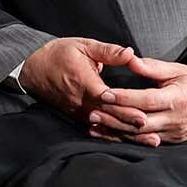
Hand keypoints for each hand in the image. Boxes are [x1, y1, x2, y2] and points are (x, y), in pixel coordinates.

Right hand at [17, 36, 140, 130]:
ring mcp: (79, 112)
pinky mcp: (78, 116)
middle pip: (109, 117)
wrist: (34, 68)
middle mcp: (81, 102)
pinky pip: (98, 129)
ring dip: (127, 134)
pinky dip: (115, 135)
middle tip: (153, 133)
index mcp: (84, 83)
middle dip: (131, 125)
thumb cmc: (59, 54)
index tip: (143, 114)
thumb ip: (108, 51)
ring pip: (106, 127)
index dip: (124, 108)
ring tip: (148, 140)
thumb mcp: (83, 46)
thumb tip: (130, 53)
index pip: (107, 100)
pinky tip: (130, 140)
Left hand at [87, 56, 186, 146]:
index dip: (124, 97)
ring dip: (116, 131)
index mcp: (176, 99)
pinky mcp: (172, 141)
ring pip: (140, 136)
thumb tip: (130, 60)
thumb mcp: (178, 70)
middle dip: (114, 118)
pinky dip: (126, 139)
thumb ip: (153, 67)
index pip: (145, 100)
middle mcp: (174, 120)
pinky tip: (109, 135)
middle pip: (139, 122)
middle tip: (92, 112)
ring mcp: (173, 133)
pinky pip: (146, 142)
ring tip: (94, 125)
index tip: (104, 93)